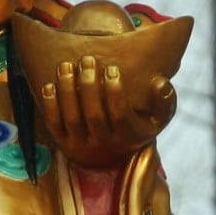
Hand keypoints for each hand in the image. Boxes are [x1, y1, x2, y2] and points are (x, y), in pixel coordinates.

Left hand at [40, 55, 175, 166]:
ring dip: (67, 90)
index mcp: (129, 138)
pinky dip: (50, 105)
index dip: (115, 92)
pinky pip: (54, 125)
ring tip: (66, 65)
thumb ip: (165, 100)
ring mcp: (82, 147)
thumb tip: (159, 82)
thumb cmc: (137, 125)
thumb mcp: (158, 118)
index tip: (112, 68)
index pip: (120, 115)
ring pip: (71, 119)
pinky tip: (50, 84)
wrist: (114, 154)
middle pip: (93, 115)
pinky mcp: (63, 145)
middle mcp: (104, 146)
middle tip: (87, 60)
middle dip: (88, 85)